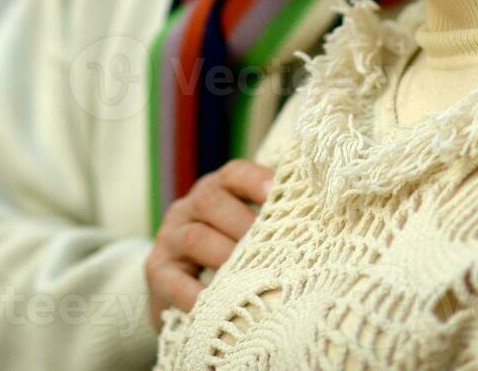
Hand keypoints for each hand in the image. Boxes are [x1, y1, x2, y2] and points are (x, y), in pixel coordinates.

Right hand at [144, 159, 272, 329]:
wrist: (179, 294)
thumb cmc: (229, 259)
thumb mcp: (246, 235)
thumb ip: (272, 225)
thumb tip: (322, 226)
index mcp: (217, 191)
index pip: (235, 173)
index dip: (256, 179)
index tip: (277, 193)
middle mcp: (190, 207)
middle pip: (211, 201)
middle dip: (243, 223)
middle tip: (272, 248)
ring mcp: (169, 237)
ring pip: (194, 236)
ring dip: (224, 255)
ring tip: (250, 277)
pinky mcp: (156, 270)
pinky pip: (173, 279)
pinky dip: (196, 293)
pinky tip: (217, 305)